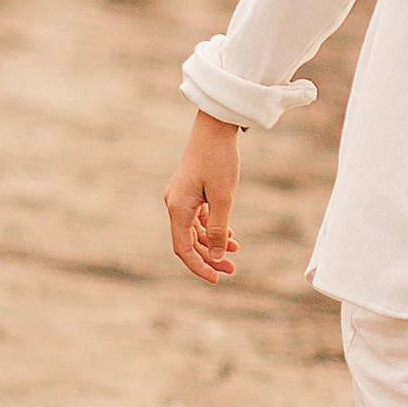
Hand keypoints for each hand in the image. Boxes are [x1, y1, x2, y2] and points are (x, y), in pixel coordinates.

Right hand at [166, 113, 241, 285]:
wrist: (215, 126)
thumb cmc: (220, 159)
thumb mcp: (223, 197)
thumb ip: (218, 228)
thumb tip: (214, 257)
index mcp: (177, 208)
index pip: (184, 248)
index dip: (199, 267)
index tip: (216, 280)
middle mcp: (174, 204)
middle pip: (188, 241)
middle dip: (208, 257)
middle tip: (231, 269)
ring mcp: (180, 196)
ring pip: (193, 230)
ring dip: (211, 243)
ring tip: (234, 252)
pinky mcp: (189, 190)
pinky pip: (197, 217)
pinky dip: (211, 227)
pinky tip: (228, 235)